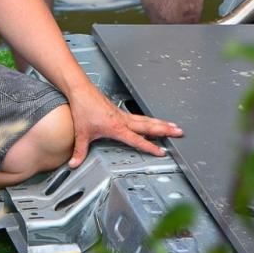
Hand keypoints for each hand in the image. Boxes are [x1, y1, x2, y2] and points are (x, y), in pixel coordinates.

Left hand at [66, 85, 182, 168]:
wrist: (79, 88)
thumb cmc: (82, 107)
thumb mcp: (81, 132)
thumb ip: (79, 150)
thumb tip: (74, 163)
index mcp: (116, 127)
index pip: (137, 140)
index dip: (150, 147)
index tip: (162, 152)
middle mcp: (122, 119)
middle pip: (149, 126)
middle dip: (165, 130)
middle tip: (179, 132)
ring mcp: (122, 114)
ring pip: (146, 120)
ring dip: (160, 123)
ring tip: (173, 126)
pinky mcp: (119, 110)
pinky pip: (139, 117)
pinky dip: (149, 120)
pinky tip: (153, 122)